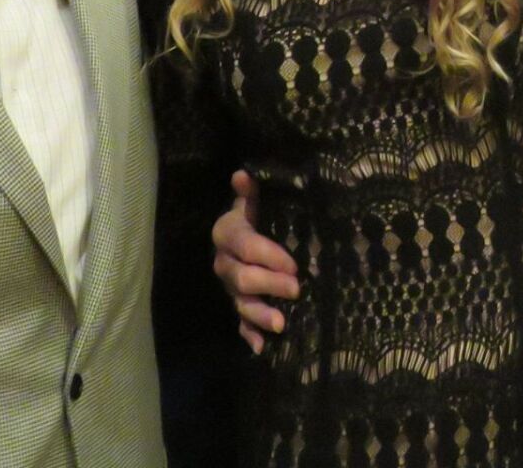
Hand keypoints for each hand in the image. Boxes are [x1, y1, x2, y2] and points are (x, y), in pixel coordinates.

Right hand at [213, 169, 300, 353]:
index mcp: (228, 236)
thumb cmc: (255, 216)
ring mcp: (229, 288)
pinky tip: (260, 348)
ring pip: (240, 303)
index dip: (268, 255)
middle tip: (297, 289)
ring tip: (280, 324)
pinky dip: (249, 336)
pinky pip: (239, 323)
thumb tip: (242, 173)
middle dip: (269, 285)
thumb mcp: (253, 202)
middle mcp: (224, 263)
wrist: (241, 238)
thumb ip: (250, 192)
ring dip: (259, 316)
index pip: (246, 246)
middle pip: (243, 278)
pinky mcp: (236, 304)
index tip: (293, 264)